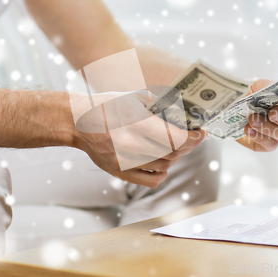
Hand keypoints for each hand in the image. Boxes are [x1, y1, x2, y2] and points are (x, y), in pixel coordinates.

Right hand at [71, 91, 206, 187]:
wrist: (77, 121)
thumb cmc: (108, 106)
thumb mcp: (136, 97)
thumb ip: (161, 105)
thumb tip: (186, 113)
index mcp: (137, 123)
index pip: (178, 139)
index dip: (195, 138)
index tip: (201, 133)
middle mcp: (131, 145)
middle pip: (174, 153)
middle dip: (189, 145)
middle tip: (193, 137)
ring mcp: (125, 162)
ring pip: (165, 166)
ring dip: (176, 156)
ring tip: (175, 145)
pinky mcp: (119, 172)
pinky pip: (152, 180)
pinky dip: (163, 172)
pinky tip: (163, 161)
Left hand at [236, 79, 277, 151]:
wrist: (232, 107)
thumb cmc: (252, 95)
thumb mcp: (261, 85)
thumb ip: (271, 87)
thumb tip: (276, 92)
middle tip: (273, 113)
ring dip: (269, 127)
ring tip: (253, 119)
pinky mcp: (269, 145)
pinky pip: (270, 144)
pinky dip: (258, 135)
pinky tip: (248, 128)